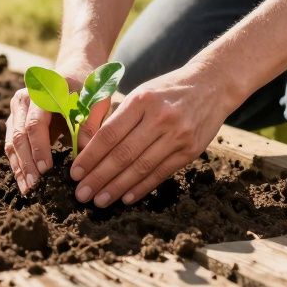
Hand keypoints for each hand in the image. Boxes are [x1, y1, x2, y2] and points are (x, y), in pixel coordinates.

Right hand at [4, 69, 111, 193]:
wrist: (73, 73)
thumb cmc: (86, 88)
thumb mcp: (93, 100)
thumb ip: (90, 122)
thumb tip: (86, 151)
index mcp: (41, 92)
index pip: (35, 123)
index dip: (39, 147)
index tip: (46, 169)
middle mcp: (22, 100)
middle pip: (18, 135)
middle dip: (26, 163)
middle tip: (35, 186)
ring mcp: (16, 112)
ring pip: (11, 143)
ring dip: (19, 168)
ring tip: (29, 191)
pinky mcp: (15, 123)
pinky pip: (12, 147)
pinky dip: (18, 165)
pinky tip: (25, 183)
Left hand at [69, 64, 235, 207]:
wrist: (212, 85)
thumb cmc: (168, 90)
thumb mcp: (142, 93)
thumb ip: (119, 117)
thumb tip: (89, 148)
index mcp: (141, 100)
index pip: (109, 134)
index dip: (90, 156)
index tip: (74, 172)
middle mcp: (160, 118)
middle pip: (123, 154)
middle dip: (99, 177)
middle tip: (81, 193)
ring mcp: (178, 135)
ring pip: (141, 167)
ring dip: (117, 187)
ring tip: (99, 200)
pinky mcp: (191, 150)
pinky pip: (161, 173)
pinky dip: (142, 187)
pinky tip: (126, 198)